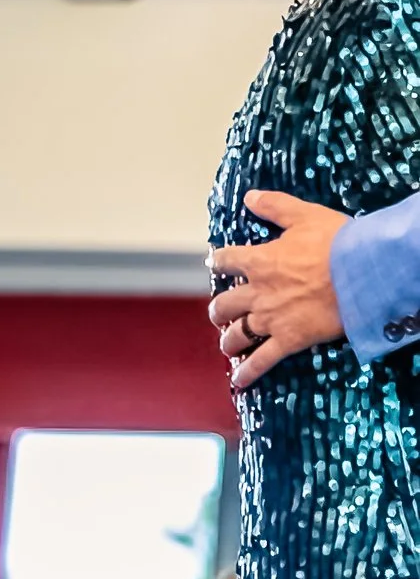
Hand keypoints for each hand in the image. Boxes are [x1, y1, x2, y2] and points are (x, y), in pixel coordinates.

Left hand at [207, 190, 345, 385]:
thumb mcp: (304, 215)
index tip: (216, 262)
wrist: (362, 275)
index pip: (225, 260)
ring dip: (228, 340)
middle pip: (223, 304)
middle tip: (220, 312)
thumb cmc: (337, 244)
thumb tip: (250, 197)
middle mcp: (257, 292)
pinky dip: (247, 373)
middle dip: (219, 309)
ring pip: (236, 334)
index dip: (219, 261)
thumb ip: (275, 206)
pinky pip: (261, 360)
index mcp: (259, 260)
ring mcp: (271, 319)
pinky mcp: (289, 340)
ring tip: (228, 344)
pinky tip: (238, 381)